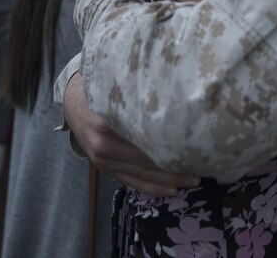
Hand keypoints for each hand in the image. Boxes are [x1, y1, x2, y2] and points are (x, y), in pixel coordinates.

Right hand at [63, 73, 200, 195]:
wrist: (72, 102)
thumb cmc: (100, 89)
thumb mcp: (117, 87)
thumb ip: (139, 96)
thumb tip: (176, 95)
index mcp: (108, 125)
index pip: (146, 140)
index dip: (172, 145)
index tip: (196, 147)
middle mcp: (104, 146)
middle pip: (147, 161)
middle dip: (176, 166)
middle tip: (203, 167)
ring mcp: (104, 161)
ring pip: (142, 175)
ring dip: (170, 180)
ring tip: (193, 180)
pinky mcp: (105, 169)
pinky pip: (132, 182)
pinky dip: (152, 187)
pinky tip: (171, 190)